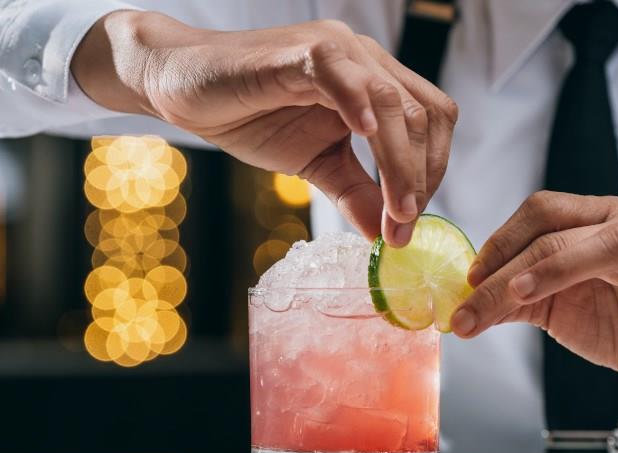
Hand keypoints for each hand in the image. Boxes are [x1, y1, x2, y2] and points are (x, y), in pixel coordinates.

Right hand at [71, 11, 457, 246]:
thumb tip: (386, 236)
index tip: (407, 224)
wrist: (186, 89)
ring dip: (400, 162)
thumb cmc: (252, 116)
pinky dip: (359, 105)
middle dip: (422, 176)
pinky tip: (363, 138)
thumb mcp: (316, 165)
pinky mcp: (301, 53)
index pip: (430, 123)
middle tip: (403, 225)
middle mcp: (366, 60)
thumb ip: (355, 193)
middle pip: (424, 114)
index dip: (431, 174)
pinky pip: (341, 75)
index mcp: (376, 83)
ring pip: (393, 102)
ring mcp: (337, 51)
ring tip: (394, 210)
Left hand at [451, 191, 617, 413]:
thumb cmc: (610, 321)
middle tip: (474, 307)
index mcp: (590, 222)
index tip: (469, 280)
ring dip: (562, 268)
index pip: (540, 213)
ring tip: (524, 293)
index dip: (500, 242)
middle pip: (560, 236)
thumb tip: (459, 312)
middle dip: (509, 274)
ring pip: (613, 245)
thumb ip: (509, 303)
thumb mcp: (549, 310)